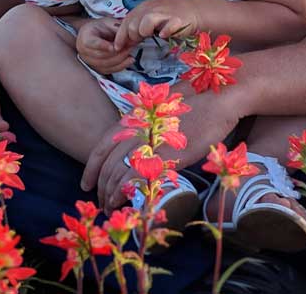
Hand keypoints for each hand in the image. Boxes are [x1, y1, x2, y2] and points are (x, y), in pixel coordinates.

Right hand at [75, 18, 131, 74]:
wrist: (94, 34)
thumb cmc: (101, 27)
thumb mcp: (108, 23)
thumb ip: (116, 28)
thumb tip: (127, 36)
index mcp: (85, 36)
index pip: (92, 43)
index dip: (104, 46)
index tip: (115, 47)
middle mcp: (83, 51)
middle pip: (100, 55)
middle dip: (117, 52)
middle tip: (130, 47)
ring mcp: (89, 61)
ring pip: (105, 64)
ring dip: (120, 60)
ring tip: (131, 52)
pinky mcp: (95, 68)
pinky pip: (108, 70)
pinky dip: (120, 66)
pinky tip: (129, 60)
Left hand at [81, 79, 248, 209]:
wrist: (218, 97)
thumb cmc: (195, 101)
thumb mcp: (162, 109)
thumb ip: (147, 125)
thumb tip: (139, 143)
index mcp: (133, 119)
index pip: (101, 147)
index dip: (91, 168)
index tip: (87, 184)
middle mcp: (135, 131)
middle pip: (107, 165)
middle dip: (101, 188)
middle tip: (102, 203)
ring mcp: (149, 144)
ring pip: (116, 175)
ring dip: (110, 195)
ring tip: (112, 208)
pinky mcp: (164, 157)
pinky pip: (134, 179)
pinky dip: (124, 193)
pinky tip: (124, 202)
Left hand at [114, 0, 199, 49]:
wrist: (195, 11)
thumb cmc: (171, 17)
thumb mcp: (152, 18)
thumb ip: (139, 26)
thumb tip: (126, 41)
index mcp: (144, 7)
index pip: (126, 21)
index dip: (120, 36)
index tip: (118, 47)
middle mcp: (152, 7)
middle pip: (133, 24)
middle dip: (133, 36)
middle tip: (139, 41)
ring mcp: (164, 13)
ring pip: (146, 22)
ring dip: (145, 32)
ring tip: (151, 36)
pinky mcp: (177, 19)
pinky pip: (168, 26)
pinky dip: (165, 32)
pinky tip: (164, 35)